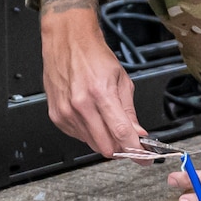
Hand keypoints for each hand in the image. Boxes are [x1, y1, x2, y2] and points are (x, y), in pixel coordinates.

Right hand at [38, 0, 142, 156]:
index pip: (121, 133)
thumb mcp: (121, 79)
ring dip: (104, 139)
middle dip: (121, 148)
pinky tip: (92, 117)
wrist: (67, 41)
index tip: (144, 159)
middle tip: (129, 142)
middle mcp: (80, 105)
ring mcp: (66, 112)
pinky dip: (89, 133)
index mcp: (100, 93)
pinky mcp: (56, 116)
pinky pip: (78, 136)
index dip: (136, 151)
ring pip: (92, 144)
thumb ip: (129, 111)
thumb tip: (138, 133)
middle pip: (106, 145)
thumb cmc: (93, 55)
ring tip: (107, 122)